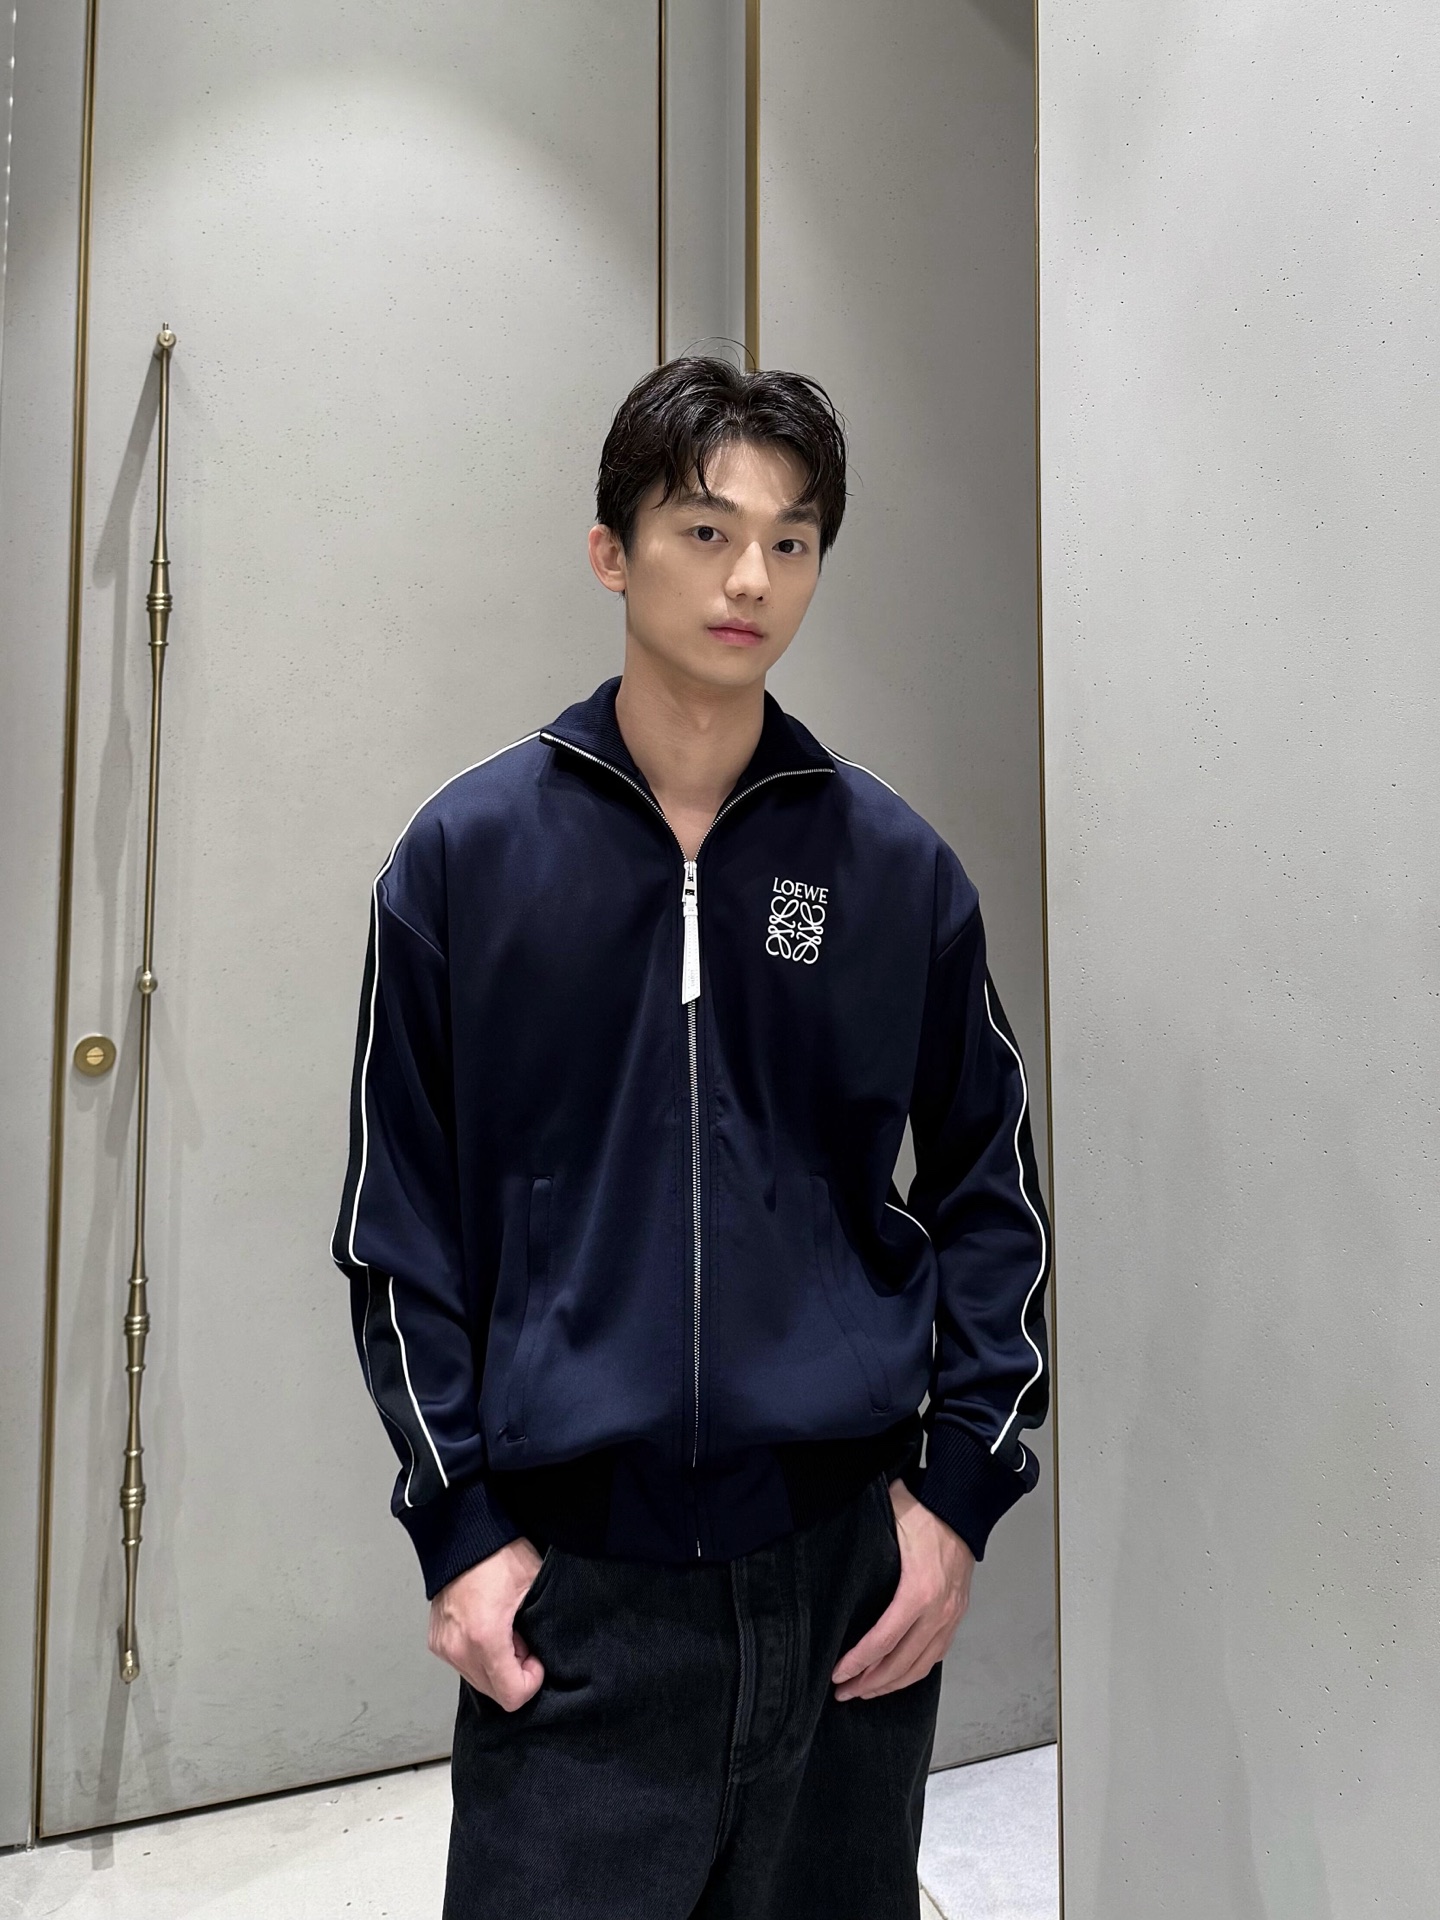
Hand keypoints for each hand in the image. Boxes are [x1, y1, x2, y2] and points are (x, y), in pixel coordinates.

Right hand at [428, 1536, 547, 1711]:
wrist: (463, 1534)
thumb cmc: (499, 1554)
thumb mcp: (533, 1588)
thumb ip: (540, 1629)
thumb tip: (542, 1654)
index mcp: (484, 1637)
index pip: (512, 1695)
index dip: (531, 1680)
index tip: (535, 1657)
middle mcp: (458, 1648)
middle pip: (494, 1693)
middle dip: (513, 1672)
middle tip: (520, 1638)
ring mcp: (444, 1646)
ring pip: (478, 1681)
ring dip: (495, 1664)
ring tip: (504, 1629)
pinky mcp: (436, 1641)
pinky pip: (463, 1664)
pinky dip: (478, 1655)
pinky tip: (485, 1627)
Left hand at [831, 1479, 973, 1700]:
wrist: (961, 1504)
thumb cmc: (922, 1509)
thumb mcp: (886, 1523)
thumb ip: (863, 1550)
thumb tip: (831, 1561)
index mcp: (918, 1592)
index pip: (883, 1641)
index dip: (858, 1663)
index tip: (837, 1675)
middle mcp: (938, 1611)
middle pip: (901, 1663)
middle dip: (870, 1683)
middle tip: (844, 1692)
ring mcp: (951, 1615)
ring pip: (921, 1665)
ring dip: (892, 1683)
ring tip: (867, 1690)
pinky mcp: (957, 1614)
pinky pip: (937, 1654)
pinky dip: (915, 1670)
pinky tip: (898, 1674)